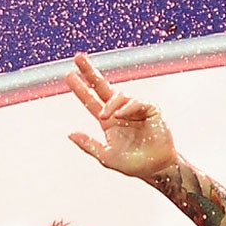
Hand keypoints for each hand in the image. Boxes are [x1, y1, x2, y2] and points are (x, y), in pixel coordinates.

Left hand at [66, 53, 177, 180]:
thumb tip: (70, 133)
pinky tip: (120, 115)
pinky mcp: (150, 110)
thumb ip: (89, 145)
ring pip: (118, 96)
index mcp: (107, 121)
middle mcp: (119, 111)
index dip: (80, 88)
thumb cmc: (132, 164)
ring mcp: (134, 109)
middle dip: (90, 72)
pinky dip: (127, 107)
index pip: (91, 100)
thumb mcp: (106, 157)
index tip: (68, 75)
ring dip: (109, 104)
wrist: (156, 168)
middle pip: (102, 86)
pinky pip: (136, 102)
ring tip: (105, 116)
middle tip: (78, 58)